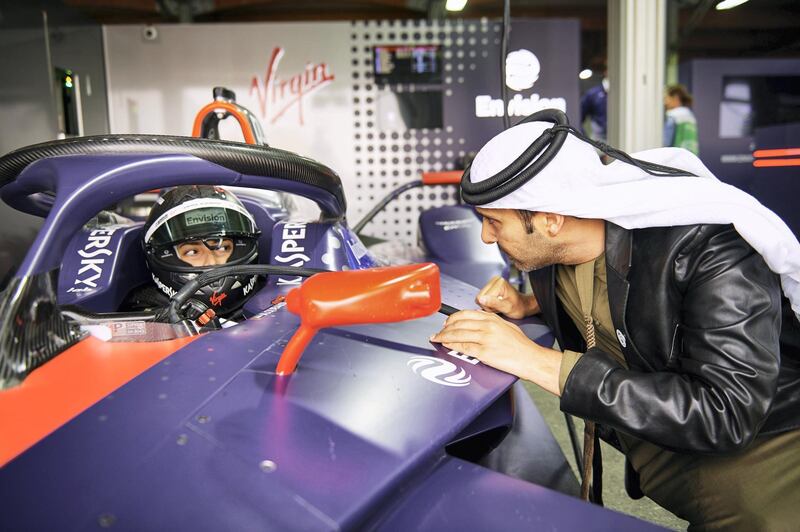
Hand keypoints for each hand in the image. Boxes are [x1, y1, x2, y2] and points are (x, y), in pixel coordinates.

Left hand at [430, 309, 560, 394]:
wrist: (530, 358)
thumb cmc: (521, 345)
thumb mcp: (506, 326)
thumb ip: (491, 323)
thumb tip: (478, 324)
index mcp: (492, 318)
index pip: (466, 314)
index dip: (453, 318)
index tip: (447, 322)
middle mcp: (487, 325)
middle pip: (459, 323)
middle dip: (445, 327)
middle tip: (439, 331)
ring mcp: (484, 338)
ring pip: (458, 334)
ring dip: (444, 336)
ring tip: (436, 337)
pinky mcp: (484, 351)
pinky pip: (463, 346)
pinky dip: (451, 345)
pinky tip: (445, 344)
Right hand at [475, 276, 538, 318]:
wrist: (523, 306)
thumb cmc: (518, 307)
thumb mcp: (507, 307)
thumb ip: (494, 303)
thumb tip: (481, 299)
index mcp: (499, 283)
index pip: (481, 297)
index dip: (489, 306)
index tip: (499, 307)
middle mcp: (495, 280)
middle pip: (479, 297)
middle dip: (488, 305)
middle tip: (499, 307)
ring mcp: (492, 283)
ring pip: (480, 298)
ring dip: (488, 305)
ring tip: (499, 306)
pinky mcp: (490, 287)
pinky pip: (482, 298)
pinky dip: (488, 304)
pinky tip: (496, 304)